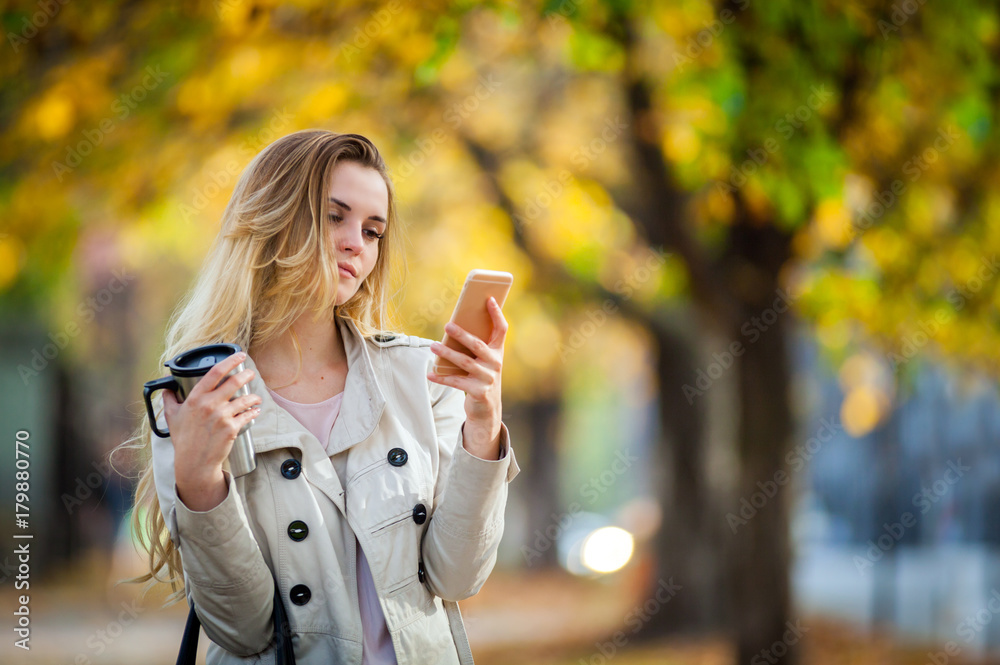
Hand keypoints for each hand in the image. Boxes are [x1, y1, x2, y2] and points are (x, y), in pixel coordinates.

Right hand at [163, 351, 261, 510]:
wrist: (194, 462)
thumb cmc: (183, 439)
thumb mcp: (172, 417)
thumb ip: (169, 400)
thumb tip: (165, 388)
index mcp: (196, 398)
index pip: (215, 372)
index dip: (230, 361)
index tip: (239, 355)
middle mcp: (210, 405)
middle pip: (235, 382)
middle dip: (247, 374)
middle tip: (251, 373)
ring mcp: (222, 416)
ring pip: (245, 399)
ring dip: (254, 396)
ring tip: (256, 397)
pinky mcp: (232, 428)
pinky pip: (248, 415)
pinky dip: (254, 412)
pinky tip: (256, 410)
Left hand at [427, 296, 506, 458]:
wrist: (488, 409)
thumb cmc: (481, 377)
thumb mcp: (483, 362)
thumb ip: (475, 346)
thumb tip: (453, 327)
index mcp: (498, 352)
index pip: (501, 329)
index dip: (496, 314)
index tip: (488, 299)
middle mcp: (495, 364)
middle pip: (478, 345)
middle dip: (462, 334)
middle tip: (447, 325)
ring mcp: (488, 379)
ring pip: (464, 362)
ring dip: (446, 353)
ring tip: (433, 346)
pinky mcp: (478, 392)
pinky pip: (456, 382)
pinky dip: (441, 378)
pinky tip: (430, 374)